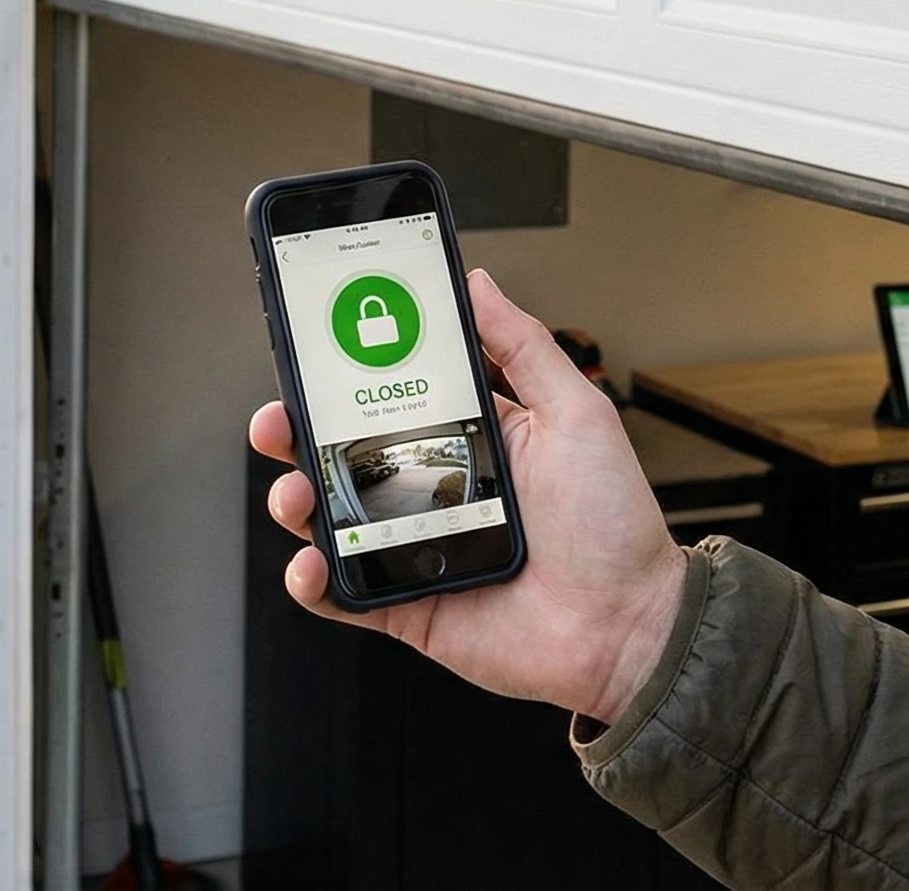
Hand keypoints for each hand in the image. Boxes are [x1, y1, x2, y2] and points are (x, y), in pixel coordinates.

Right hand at [249, 268, 688, 724]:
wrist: (628, 624)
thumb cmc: (614, 523)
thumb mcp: (576, 413)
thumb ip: (523, 346)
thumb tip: (478, 284)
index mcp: (470, 437)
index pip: (389, 397)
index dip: (343, 378)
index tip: (311, 352)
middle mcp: (433, 490)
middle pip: (342, 454)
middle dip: (296, 434)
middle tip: (279, 422)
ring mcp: (415, 548)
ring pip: (330, 519)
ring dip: (296, 501)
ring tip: (299, 493)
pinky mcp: (407, 605)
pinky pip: (342, 595)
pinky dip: (312, 582)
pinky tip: (312, 564)